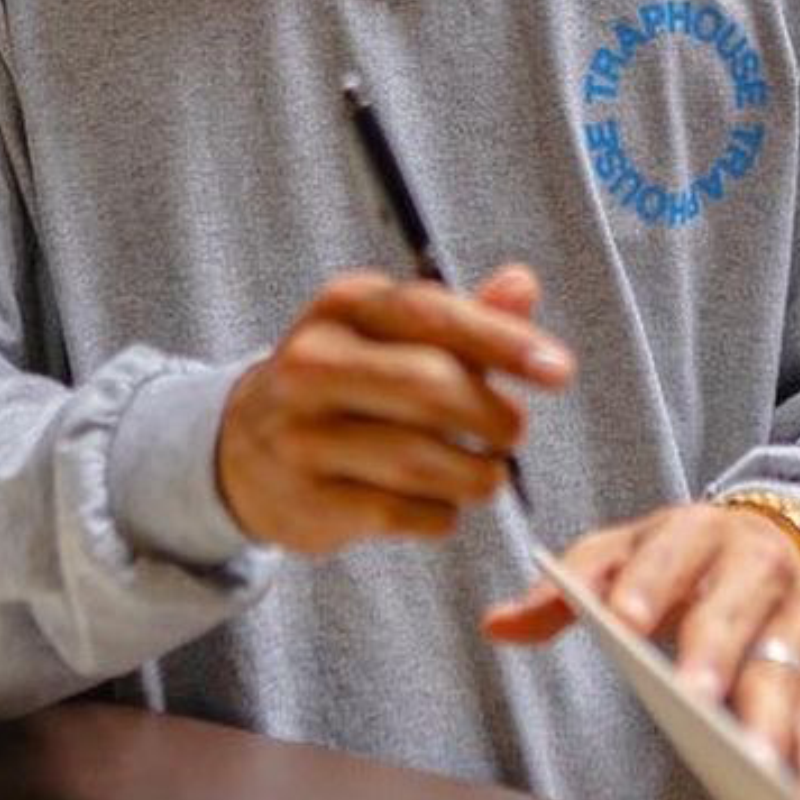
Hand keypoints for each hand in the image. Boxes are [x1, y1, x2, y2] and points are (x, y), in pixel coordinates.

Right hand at [216, 264, 570, 556]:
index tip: (559, 370)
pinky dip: (440, 514)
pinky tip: (441, 503)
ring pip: (419, 459)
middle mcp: (311, 364)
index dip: (503, 341)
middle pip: (429, 387)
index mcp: (341, 308)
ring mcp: (302, 436)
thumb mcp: (388, 334)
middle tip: (512, 432)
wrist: (240, 451)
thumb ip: (461, 316)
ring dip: (475, 474)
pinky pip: (400, 513)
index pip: (431, 314)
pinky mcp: (307, 501)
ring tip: (485, 473)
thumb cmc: (339, 384)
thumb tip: (522, 285)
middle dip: (492, 416)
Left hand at [483, 503, 799, 799]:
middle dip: (713, 658)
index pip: (668, 554)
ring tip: (761, 775)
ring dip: (773, 725)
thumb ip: (567, 587)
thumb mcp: (624, 551)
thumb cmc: (683, 555)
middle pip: (733, 617)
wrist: (781, 534)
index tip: (625, 618)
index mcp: (699, 532)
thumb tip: (497, 625)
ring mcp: (797, 623)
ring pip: (784, 675)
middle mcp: (758, 571)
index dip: (647, 585)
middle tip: (694, 701)